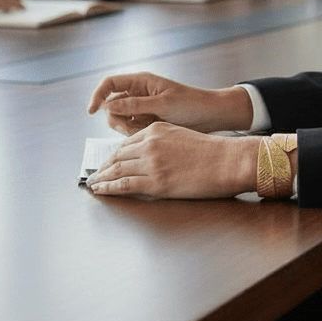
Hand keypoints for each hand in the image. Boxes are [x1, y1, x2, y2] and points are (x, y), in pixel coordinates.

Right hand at [87, 70, 253, 134]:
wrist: (210, 116)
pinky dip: (135, 134)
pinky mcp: (146, 121)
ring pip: (120, 120)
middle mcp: (138, 93)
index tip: (91, 111)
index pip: (110, 83)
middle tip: (131, 128)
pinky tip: (150, 134)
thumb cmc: (191, 103)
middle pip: (111, 106)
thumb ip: (135, 104)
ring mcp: (141, 108)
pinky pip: (130, 129)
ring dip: (127, 128)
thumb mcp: (163, 104)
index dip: (98, 95)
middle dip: (117, 119)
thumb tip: (109, 106)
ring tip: (146, 130)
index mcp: (141, 81)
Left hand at [87, 121, 260, 198]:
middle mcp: (150, 144)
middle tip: (95, 174)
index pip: (127, 143)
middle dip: (104, 166)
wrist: (228, 161)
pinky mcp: (156, 183)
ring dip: (101, 178)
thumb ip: (164, 142)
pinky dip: (108, 188)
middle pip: (118, 156)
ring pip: (117, 170)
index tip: (108, 161)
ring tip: (94, 184)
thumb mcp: (182, 136)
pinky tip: (101, 190)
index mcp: (157, 130)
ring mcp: (152, 163)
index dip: (114, 154)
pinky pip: (124, 185)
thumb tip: (151, 156)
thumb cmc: (212, 151)